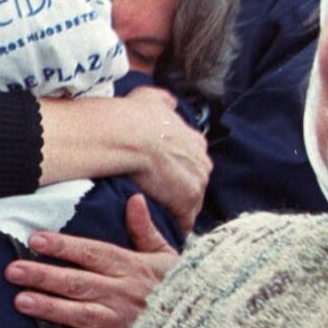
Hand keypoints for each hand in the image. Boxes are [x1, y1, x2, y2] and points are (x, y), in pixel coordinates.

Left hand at [6, 195, 177, 327]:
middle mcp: (123, 293)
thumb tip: (134, 199)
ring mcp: (123, 323)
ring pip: (81, 314)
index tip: (35, 240)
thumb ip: (146, 230)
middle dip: (44, 275)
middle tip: (12, 271)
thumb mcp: (166, 255)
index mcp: (131, 268)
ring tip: (21, 301)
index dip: (63, 246)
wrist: (206, 326)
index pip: (92, 253)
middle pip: (78, 282)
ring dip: (51, 307)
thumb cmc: (179, 287)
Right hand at [121, 85, 209, 233]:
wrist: (125, 136)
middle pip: (192, 183)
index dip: (175, 171)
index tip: (160, 178)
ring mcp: (197, 182)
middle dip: (177, 192)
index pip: (190, 162)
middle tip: (155, 199)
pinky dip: (170, 226)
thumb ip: (162, 101)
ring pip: (189, 204)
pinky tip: (158, 228)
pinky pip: (182, 222)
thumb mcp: (150, 98)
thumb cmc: (132, 118)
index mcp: (194, 141)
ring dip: (174, 211)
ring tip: (156, 218)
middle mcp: (202, 161)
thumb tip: (167, 102)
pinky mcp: (186, 202)